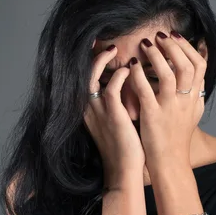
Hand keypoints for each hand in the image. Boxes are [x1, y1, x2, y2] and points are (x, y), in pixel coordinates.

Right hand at [83, 42, 145, 185]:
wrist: (125, 171)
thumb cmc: (126, 149)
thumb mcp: (118, 122)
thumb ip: (120, 104)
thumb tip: (132, 87)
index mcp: (89, 110)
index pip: (85, 79)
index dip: (93, 62)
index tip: (103, 49)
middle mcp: (89, 108)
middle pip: (83, 73)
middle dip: (94, 56)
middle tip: (109, 43)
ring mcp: (98, 112)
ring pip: (93, 76)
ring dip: (104, 60)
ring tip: (116, 50)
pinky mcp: (111, 116)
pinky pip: (110, 88)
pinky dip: (118, 76)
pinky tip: (128, 69)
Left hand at [128, 30, 205, 170]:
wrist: (170, 162)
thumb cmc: (178, 137)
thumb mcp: (193, 113)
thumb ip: (196, 93)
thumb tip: (199, 74)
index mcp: (194, 98)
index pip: (200, 65)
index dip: (188, 47)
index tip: (175, 36)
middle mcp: (185, 101)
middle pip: (186, 66)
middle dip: (173, 46)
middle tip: (159, 35)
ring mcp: (170, 108)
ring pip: (169, 75)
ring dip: (157, 56)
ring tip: (146, 44)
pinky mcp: (153, 116)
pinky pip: (146, 90)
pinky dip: (139, 75)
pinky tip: (132, 66)